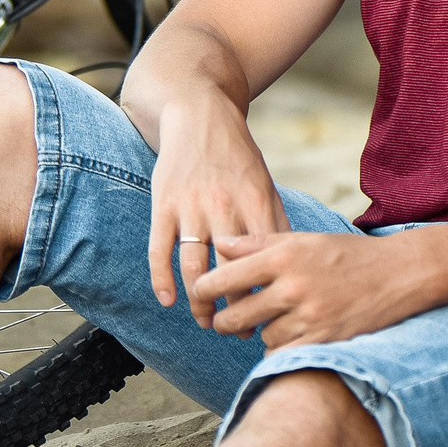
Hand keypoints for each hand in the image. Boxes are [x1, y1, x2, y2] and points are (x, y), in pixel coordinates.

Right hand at [146, 100, 289, 323]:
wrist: (199, 114)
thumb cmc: (237, 156)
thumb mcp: (264, 183)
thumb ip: (273, 221)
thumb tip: (287, 264)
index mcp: (256, 201)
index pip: (264, 261)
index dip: (266, 294)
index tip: (271, 318)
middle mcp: (224, 206)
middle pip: (231, 271)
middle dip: (235, 308)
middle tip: (238, 332)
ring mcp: (191, 206)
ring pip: (194, 267)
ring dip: (200, 301)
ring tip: (206, 322)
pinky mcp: (164, 204)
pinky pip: (160, 250)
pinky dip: (162, 279)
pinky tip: (169, 302)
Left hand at [192, 230, 435, 349]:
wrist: (400, 274)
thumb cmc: (347, 254)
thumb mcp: (304, 239)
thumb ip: (258, 242)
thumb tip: (218, 243)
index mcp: (284, 255)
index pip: (225, 277)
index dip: (205, 289)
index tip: (202, 294)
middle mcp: (293, 286)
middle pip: (234, 315)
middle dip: (224, 320)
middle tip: (225, 320)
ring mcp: (309, 316)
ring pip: (260, 336)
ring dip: (261, 333)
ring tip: (274, 321)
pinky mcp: (324, 340)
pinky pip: (283, 354)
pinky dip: (281, 348)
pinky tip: (290, 335)